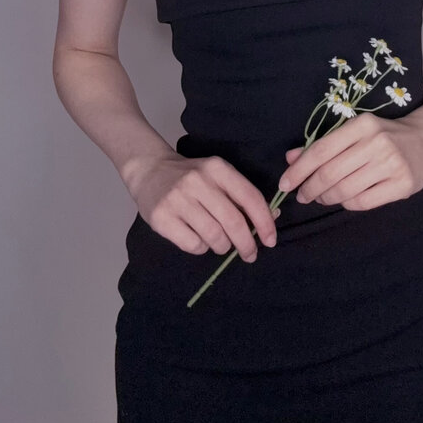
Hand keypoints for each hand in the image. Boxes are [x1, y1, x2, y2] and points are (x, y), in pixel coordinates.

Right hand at [133, 152, 279, 261]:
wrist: (150, 171)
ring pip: (214, 236)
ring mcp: (178, 199)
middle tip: (250, 254)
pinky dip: (202, 249)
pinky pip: (193, 244)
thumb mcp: (217, 176)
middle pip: (233, 221)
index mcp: (217, 168)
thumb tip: (272, 218)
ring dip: (223, 247)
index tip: (270, 240)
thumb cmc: (192, 177)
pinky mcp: (161, 218)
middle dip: (246, 244)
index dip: (264, 222)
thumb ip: (241, 195)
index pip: (249, 197)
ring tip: (221, 244)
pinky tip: (200, 240)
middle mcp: (198, 181)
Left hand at [279, 113, 422, 211]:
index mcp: (362, 125)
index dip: (299, 170)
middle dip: (309, 188)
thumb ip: (323, 144)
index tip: (285, 183)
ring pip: (345, 190)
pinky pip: (363, 202)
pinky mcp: (403, 185)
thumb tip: (290, 158)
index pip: (321, 150)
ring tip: (321, 198)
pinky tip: (343, 200)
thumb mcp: (355, 131)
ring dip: (326, 198)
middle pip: (330, 173)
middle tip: (302, 196)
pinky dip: (346, 204)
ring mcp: (392, 164)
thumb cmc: (384, 135)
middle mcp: (377, 142)